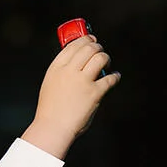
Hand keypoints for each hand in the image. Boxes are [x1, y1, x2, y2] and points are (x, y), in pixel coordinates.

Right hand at [20, 35, 120, 159]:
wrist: (53, 127)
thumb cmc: (51, 109)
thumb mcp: (51, 84)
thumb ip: (62, 72)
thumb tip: (79, 64)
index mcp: (56, 67)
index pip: (73, 45)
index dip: (85, 39)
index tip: (91, 39)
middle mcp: (69, 71)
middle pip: (88, 48)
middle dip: (97, 47)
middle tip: (101, 52)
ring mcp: (82, 81)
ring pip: (100, 58)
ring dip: (106, 58)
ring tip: (107, 63)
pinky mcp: (94, 93)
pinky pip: (110, 79)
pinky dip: (115, 76)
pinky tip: (116, 76)